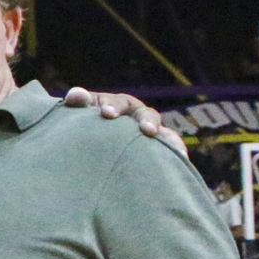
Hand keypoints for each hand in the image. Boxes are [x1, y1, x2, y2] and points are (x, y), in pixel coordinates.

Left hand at [63, 87, 186, 157]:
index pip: (119, 103)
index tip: (106, 113)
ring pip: (165, 134)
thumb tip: (76, 96)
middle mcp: (139, 116)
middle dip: (147, 122)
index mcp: (120, 104)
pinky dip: (176, 155)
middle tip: (146, 130)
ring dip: (170, 140)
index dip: (113, 107)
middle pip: (148, 116)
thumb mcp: (79, 110)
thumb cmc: (85, 121)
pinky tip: (182, 163)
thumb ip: (77, 101)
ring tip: (177, 150)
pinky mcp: (156, 151)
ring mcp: (150, 134)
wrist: (90, 142)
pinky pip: (170, 152)